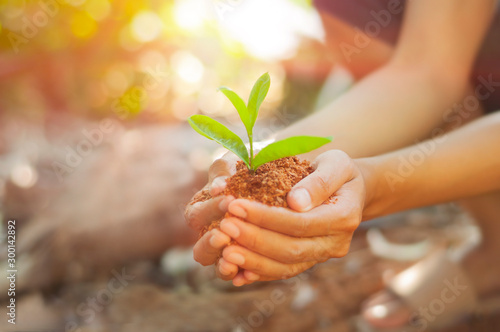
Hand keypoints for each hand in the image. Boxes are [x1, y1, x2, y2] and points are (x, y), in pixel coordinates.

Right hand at [184, 152, 240, 278]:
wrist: (277, 176)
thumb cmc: (251, 166)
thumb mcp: (236, 161)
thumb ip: (225, 171)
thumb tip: (219, 188)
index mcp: (203, 210)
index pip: (197, 215)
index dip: (211, 209)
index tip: (229, 199)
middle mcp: (210, 235)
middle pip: (200, 249)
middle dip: (210, 243)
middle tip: (225, 233)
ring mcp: (228, 252)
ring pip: (218, 266)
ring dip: (222, 265)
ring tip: (231, 261)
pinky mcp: (247, 262)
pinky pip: (241, 275)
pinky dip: (242, 275)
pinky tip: (248, 275)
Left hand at [216, 150, 366, 285]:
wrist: (348, 188)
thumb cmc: (338, 170)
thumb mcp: (335, 163)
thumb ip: (319, 182)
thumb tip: (295, 202)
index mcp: (344, 216)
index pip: (300, 223)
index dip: (266, 217)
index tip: (236, 206)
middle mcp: (335, 243)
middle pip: (291, 250)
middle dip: (254, 240)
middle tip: (224, 226)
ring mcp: (322, 255)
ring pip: (285, 267)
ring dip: (253, 261)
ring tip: (225, 250)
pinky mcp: (309, 261)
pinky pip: (283, 272)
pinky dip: (258, 272)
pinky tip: (236, 270)